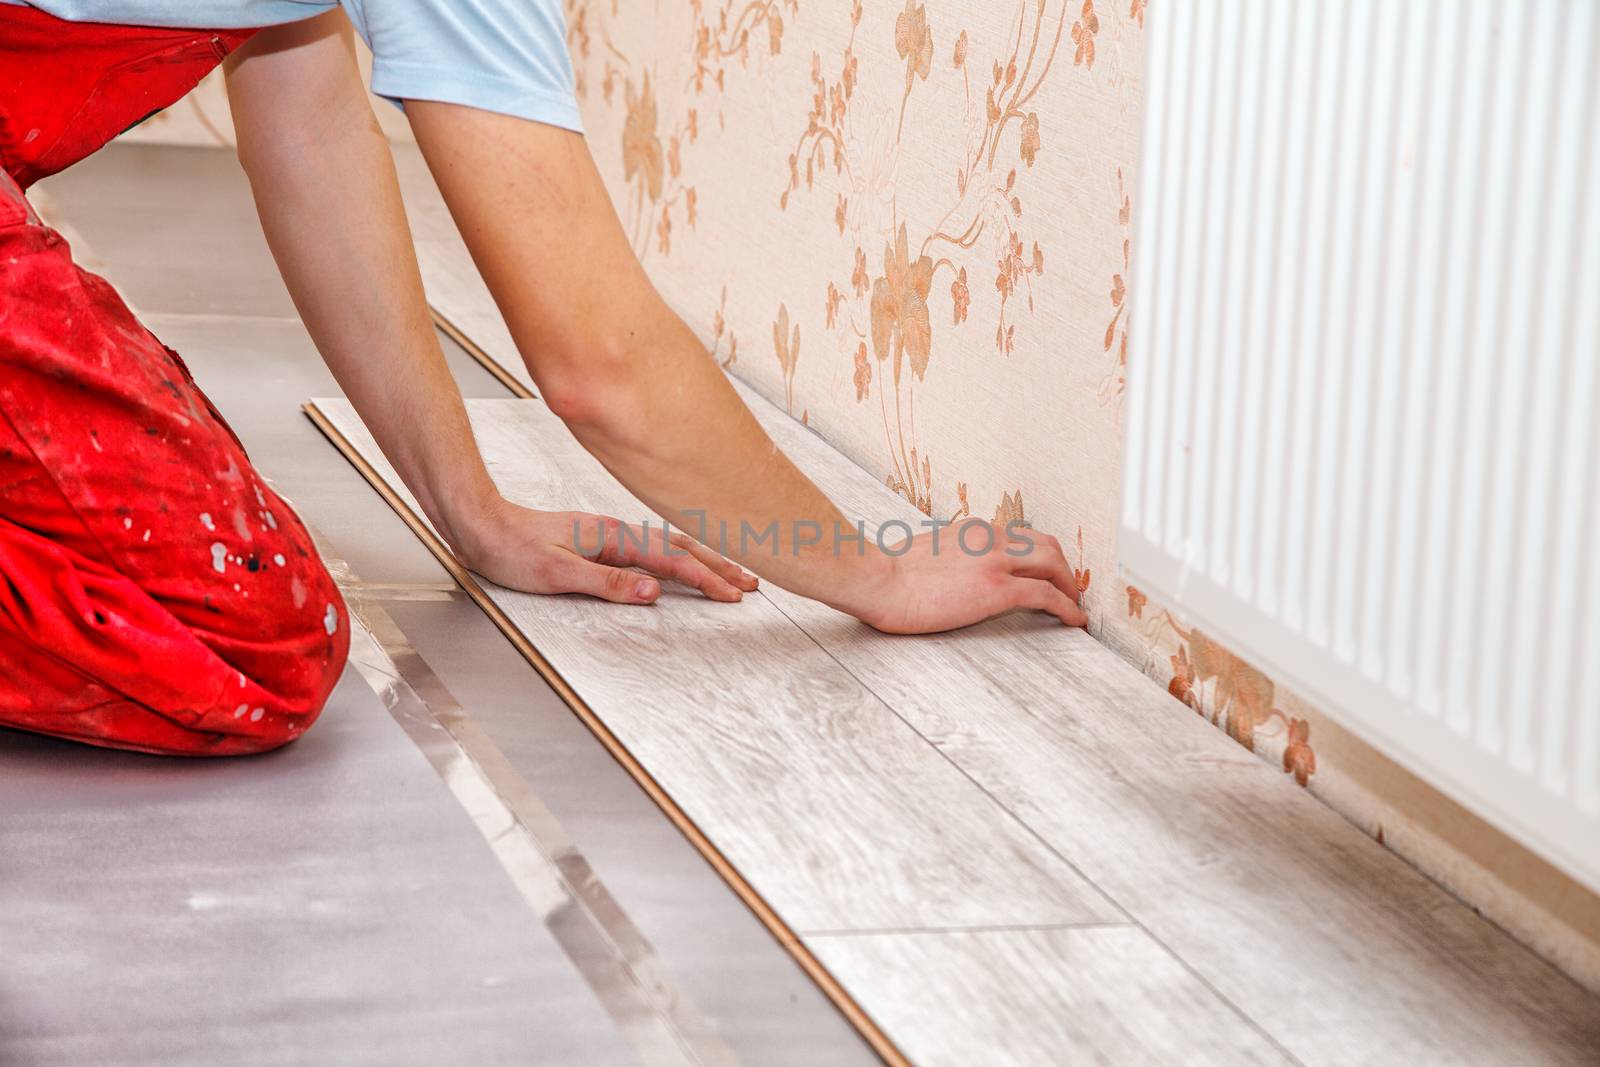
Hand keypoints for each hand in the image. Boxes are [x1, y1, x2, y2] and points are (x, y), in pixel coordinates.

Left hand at [450, 498, 758, 603]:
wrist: (480, 525)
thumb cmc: (511, 550)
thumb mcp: (557, 574)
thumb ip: (608, 583)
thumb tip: (653, 591)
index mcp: (612, 539)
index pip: (671, 562)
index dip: (706, 579)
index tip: (734, 595)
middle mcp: (617, 532)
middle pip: (681, 548)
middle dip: (719, 565)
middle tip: (751, 583)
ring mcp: (611, 534)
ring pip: (670, 545)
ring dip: (704, 559)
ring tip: (730, 572)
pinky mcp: (602, 540)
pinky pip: (653, 546)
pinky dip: (680, 554)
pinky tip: (683, 561)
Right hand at [849, 520, 1088, 633]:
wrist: (876, 580)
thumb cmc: (887, 574)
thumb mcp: (927, 552)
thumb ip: (949, 556)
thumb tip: (952, 573)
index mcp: (973, 530)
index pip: (1021, 537)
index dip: (1040, 556)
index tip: (1046, 572)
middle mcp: (990, 537)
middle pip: (1047, 545)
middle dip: (1064, 568)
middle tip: (1070, 589)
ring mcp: (996, 560)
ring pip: (1054, 564)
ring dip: (1070, 586)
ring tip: (1075, 606)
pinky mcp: (997, 588)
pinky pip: (1046, 595)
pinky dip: (1067, 607)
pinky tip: (1074, 620)